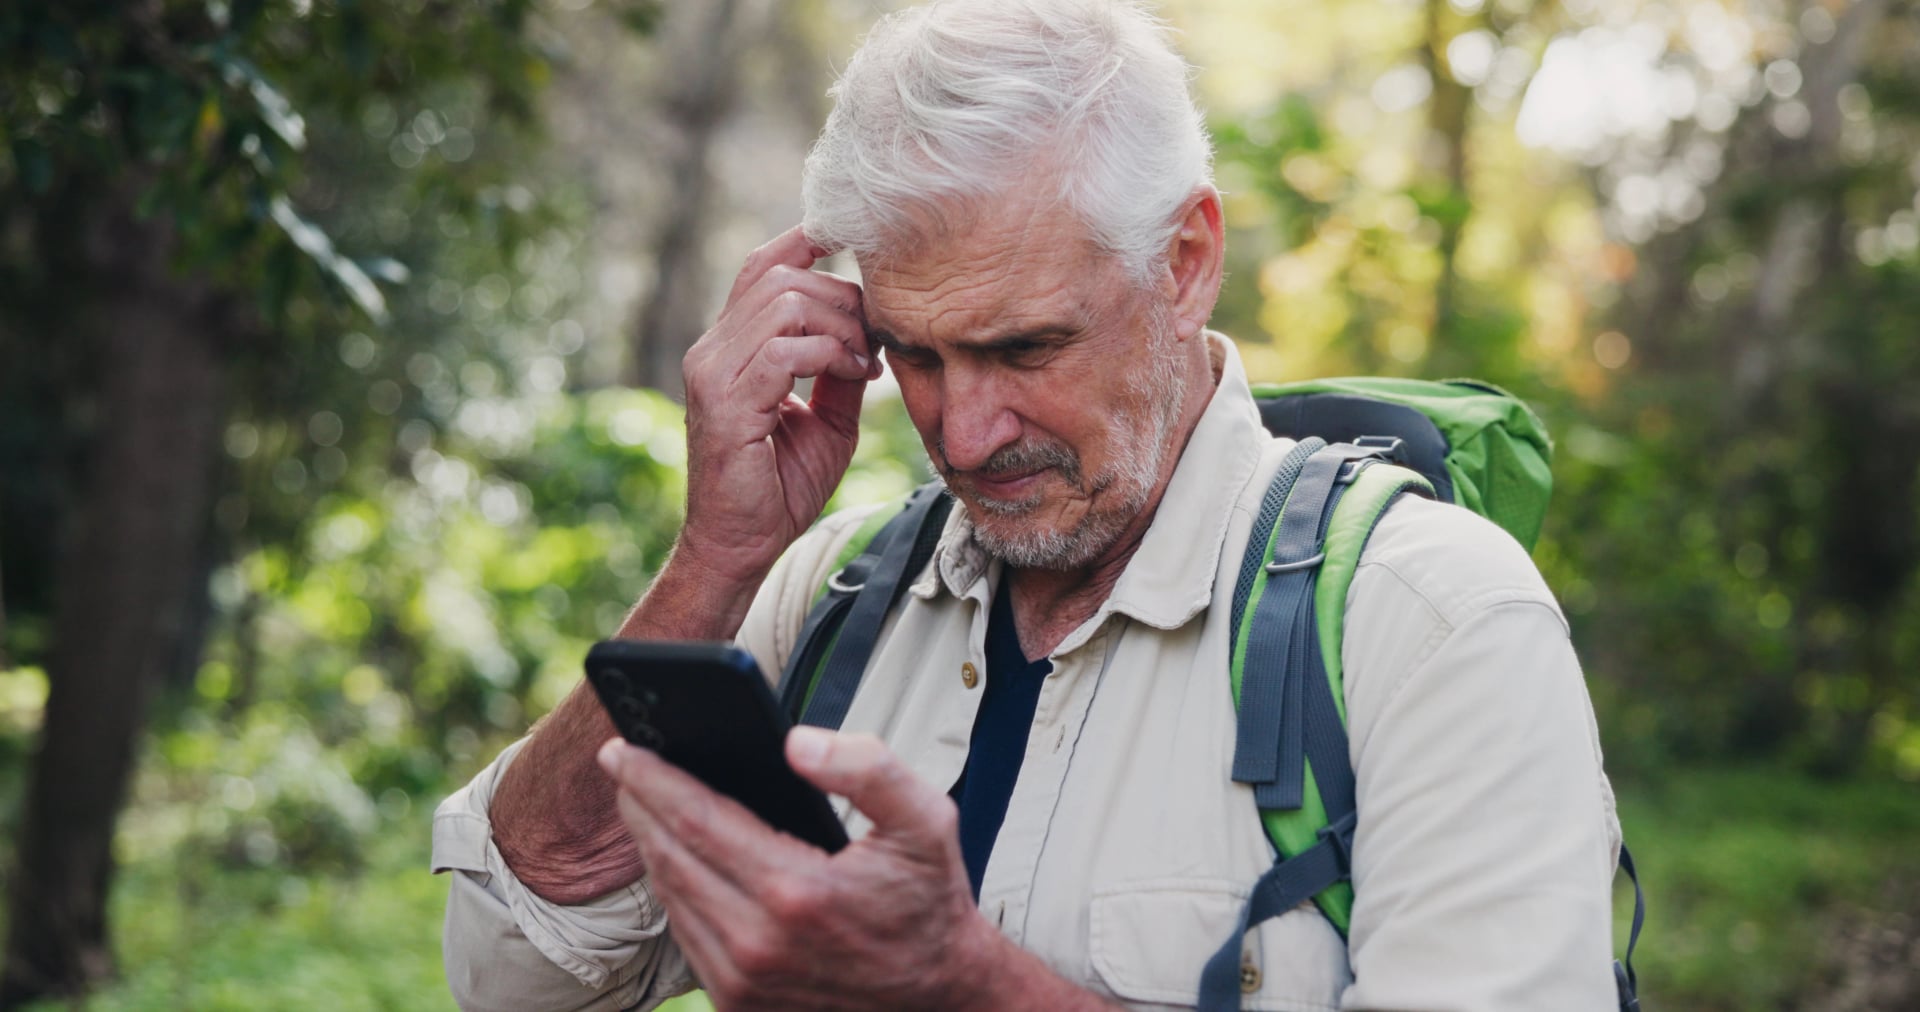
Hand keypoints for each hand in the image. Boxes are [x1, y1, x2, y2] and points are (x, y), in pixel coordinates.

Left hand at [596, 727, 1002, 1010]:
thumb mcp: (925, 820)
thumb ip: (868, 768)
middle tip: (623, 764)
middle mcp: (757, 943)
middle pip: (668, 856)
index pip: (695, 820)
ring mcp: (742, 981)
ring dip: (651, 845)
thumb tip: (794, 743)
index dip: (651, 779)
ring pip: (670, 897)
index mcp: (795, 892)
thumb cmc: (927, 902)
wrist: (938, 995)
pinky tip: (677, 857)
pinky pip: (686, 934)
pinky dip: (674, 890)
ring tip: (645, 803)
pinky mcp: (738, 1003)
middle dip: (639, 804)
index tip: (621, 749)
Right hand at [678, 225, 876, 584]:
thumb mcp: (827, 418)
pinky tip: (852, 377)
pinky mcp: (724, 402)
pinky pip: (784, 350)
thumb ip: (840, 369)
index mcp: (729, 347)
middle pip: (782, 278)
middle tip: (873, 343)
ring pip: (784, 305)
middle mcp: (712, 350)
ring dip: (839, 327)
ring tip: (861, 365)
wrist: (743, 546)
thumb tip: (872, 330)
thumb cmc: (780, 486)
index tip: (853, 239)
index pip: (762, 267)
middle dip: (843, 299)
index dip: (806, 240)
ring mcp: (712, 373)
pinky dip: (829, 356)